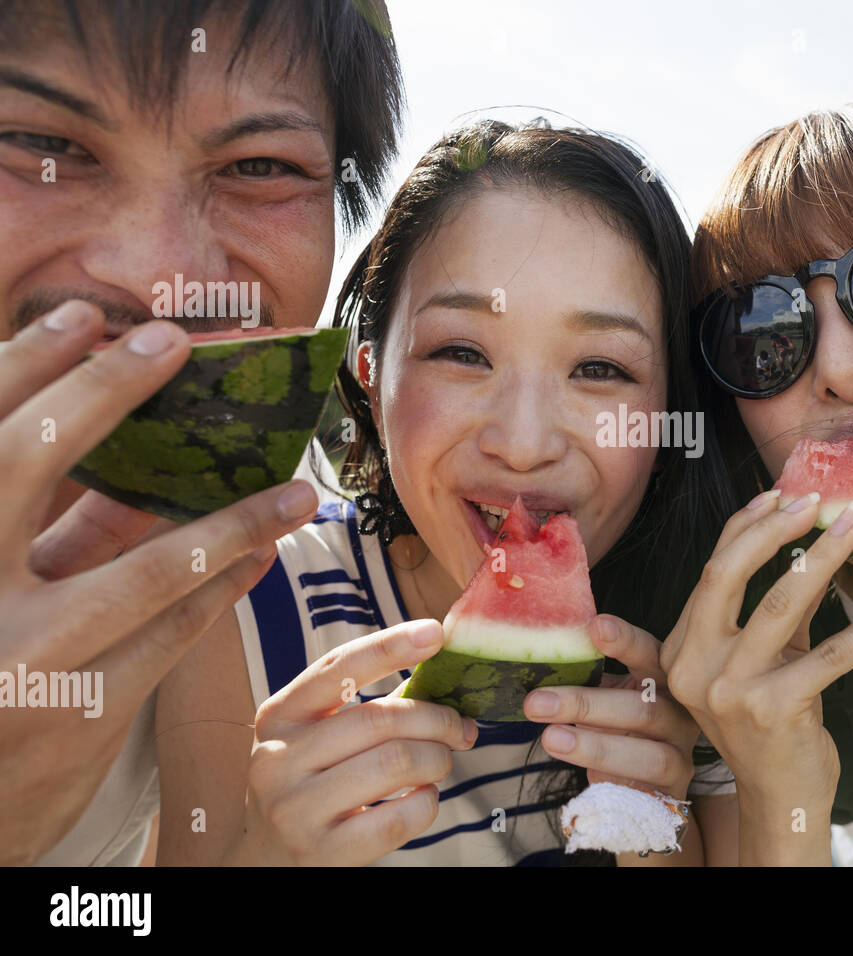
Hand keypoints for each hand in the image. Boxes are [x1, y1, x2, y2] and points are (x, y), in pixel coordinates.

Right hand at [0, 302, 319, 864]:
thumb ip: (49, 529)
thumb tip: (124, 452)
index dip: (21, 368)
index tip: (83, 320)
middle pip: (22, 465)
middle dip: (99, 394)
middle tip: (168, 341)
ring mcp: (20, 658)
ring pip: (139, 568)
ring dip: (229, 519)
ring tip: (291, 486)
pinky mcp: (80, 711)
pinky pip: (172, 634)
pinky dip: (222, 589)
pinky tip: (261, 554)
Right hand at [226, 620, 477, 865]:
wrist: (268, 859)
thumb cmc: (312, 784)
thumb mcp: (318, 738)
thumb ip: (372, 708)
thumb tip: (443, 677)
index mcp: (279, 716)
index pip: (338, 667)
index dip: (390, 646)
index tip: (435, 632)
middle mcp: (277, 759)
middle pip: (380, 719)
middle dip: (437, 720)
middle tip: (461, 729)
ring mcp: (294, 809)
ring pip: (394, 763)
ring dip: (436, 760)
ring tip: (440, 764)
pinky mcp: (320, 852)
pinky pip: (398, 818)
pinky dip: (427, 804)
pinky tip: (423, 798)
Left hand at [523, 614, 699, 799]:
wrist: (645, 788)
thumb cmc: (620, 731)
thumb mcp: (605, 701)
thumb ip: (587, 681)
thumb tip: (536, 662)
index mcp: (662, 679)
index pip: (650, 654)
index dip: (626, 641)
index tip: (595, 626)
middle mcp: (679, 712)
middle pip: (643, 706)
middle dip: (585, 703)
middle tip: (536, 701)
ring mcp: (681, 752)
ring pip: (647, 751)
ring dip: (594, 746)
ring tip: (550, 738)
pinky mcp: (673, 789)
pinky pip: (645, 787)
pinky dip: (612, 779)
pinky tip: (582, 778)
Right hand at [661, 491, 852, 861]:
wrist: (780, 797)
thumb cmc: (771, 724)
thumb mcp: (760, 662)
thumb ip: (774, 609)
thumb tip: (806, 539)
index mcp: (682, 648)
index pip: (711, 571)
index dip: (745, 526)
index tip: (780, 494)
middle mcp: (695, 666)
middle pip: (727, 575)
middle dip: (774, 529)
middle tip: (818, 501)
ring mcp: (730, 690)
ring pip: (780, 603)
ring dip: (826, 557)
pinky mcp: (774, 710)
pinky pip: (829, 655)